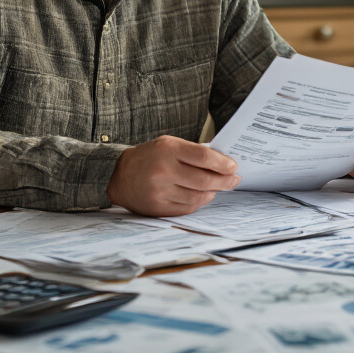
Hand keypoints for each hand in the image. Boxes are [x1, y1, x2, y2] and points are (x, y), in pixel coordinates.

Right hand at [106, 135, 239, 216]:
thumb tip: (222, 162)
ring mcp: (160, 191)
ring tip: (219, 187)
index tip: (233, 166)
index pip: (204, 157)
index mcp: (168, 150)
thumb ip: (193, 152)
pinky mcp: (159, 207)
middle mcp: (164, 171)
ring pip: (199, 197)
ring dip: (214, 192)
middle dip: (225, 181)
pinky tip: (203, 195)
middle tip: (234, 180)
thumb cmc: (150, 157)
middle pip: (205, 180)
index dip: (223, 164)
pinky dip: (200, 202)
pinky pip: (188, 208)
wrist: (119, 175)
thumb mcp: (169, 144)